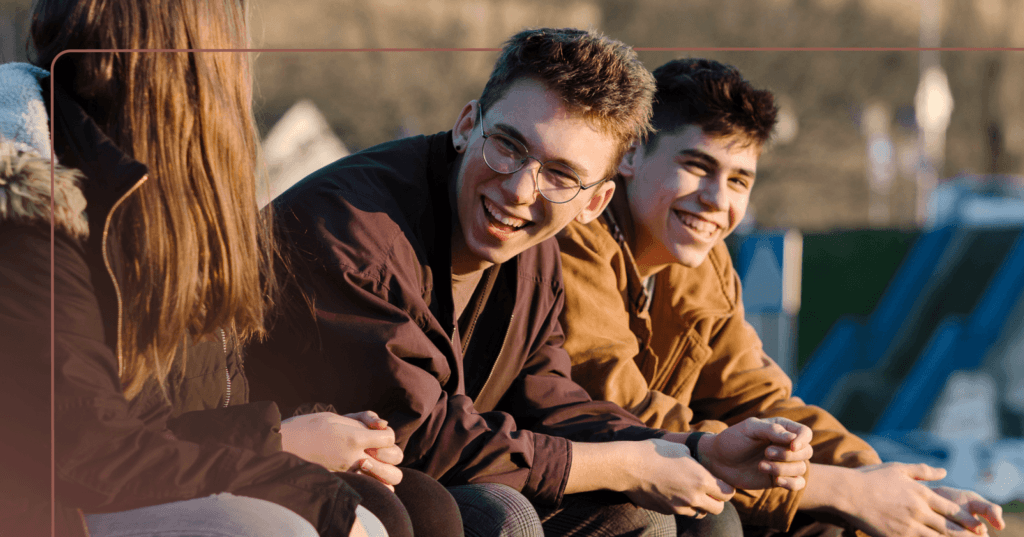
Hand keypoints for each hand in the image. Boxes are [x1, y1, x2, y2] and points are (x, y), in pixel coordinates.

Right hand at [280, 412, 403, 488]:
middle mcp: (355, 456)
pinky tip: (368, 475)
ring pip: (387, 478)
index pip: (389, 437)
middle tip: (378, 449)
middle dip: (392, 452)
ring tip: (375, 463)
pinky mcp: (343, 481)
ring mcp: (350, 471)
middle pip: (395, 457)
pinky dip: (376, 484)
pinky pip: (371, 487)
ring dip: (387, 470)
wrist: (283, 446)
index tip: (376, 432)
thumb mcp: (336, 416)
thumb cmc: (308, 427)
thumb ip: (361, 419)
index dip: (386, 434)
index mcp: (354, 437)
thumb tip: (382, 424)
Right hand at [622, 438, 735, 516]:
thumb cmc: (653, 452)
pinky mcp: (666, 511)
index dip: (726, 488)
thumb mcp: (680, 449)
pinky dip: (682, 506)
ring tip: (689, 491)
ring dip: (699, 505)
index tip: (719, 482)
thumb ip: (694, 460)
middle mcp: (693, 497)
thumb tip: (697, 463)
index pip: (727, 493)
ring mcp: (679, 507)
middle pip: (718, 509)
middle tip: (708, 490)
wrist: (628, 466)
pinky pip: (681, 512)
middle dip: (716, 500)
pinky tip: (672, 492)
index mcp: (700, 479)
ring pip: (700, 513)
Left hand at [666, 417, 812, 490]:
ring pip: (801, 468)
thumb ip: (771, 430)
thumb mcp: (749, 429)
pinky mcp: (779, 478)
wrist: (717, 460)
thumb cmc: (732, 439)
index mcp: (781, 428)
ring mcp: (783, 463)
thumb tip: (793, 438)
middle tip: (766, 453)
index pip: (805, 433)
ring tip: (761, 465)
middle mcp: (785, 445)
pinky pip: (798, 484)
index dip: (802, 440)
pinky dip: (790, 483)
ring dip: (784, 468)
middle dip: (789, 455)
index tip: (791, 445)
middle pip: (806, 452)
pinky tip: (775, 480)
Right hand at [840, 463, 1002, 536]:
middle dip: (965, 535)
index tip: (979, 526)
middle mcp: (918, 510)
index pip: (952, 510)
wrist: (848, 492)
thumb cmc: (871, 478)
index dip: (968, 520)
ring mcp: (908, 525)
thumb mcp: (898, 469)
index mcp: (921, 493)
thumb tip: (944, 472)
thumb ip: (922, 471)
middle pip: (949, 527)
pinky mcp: (896, 536)